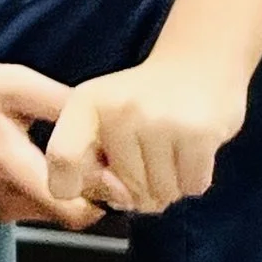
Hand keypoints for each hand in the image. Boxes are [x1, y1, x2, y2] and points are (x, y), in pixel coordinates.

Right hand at [0, 63, 106, 229]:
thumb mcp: (21, 87)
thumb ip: (67, 108)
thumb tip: (111, 128)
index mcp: (17, 173)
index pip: (78, 211)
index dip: (105, 194)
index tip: (113, 165)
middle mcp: (10, 202)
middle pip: (74, 214)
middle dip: (92, 189)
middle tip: (97, 153)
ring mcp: (1, 210)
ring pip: (57, 212)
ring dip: (71, 189)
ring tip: (72, 153)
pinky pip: (38, 208)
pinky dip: (50, 190)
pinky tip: (45, 160)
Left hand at [45, 58, 247, 214]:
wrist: (199, 60)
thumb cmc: (144, 100)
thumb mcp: (101, 113)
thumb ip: (91, 159)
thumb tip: (120, 201)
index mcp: (85, 104)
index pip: (62, 158)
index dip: (68, 186)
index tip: (93, 184)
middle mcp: (118, 111)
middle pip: (125, 191)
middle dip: (142, 189)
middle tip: (151, 158)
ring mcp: (158, 122)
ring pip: (161, 193)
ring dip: (171, 186)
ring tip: (172, 152)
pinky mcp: (198, 133)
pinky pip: (192, 186)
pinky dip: (195, 179)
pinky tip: (192, 152)